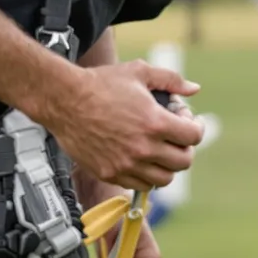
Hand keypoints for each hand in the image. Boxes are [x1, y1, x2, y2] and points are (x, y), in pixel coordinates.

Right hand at [42, 62, 202, 189]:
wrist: (61, 99)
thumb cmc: (99, 84)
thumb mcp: (139, 72)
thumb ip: (171, 79)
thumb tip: (194, 88)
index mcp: (155, 123)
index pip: (194, 136)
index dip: (196, 126)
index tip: (186, 120)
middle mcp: (143, 147)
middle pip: (184, 161)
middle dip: (185, 147)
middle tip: (176, 137)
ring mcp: (126, 164)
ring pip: (164, 179)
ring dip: (167, 165)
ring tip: (159, 150)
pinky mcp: (109, 173)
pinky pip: (140, 185)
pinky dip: (146, 176)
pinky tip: (141, 159)